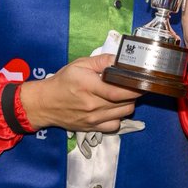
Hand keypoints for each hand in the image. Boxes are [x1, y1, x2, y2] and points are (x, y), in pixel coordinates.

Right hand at [18, 54, 139, 132]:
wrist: (45, 103)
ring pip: (123, 114)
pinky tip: (115, 108)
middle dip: (135, 94)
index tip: (143, 80)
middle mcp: (93, 106)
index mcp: (89, 87)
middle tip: (136, 85)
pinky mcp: (92, 128)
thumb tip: (120, 59)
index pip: (119, 91)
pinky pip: (115, 126)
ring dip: (129, 104)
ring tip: (124, 95)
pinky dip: (119, 117)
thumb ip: (102, 60)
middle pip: (125, 103)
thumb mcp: (80, 64)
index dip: (135, 87)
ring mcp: (93, 119)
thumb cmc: (63, 81)